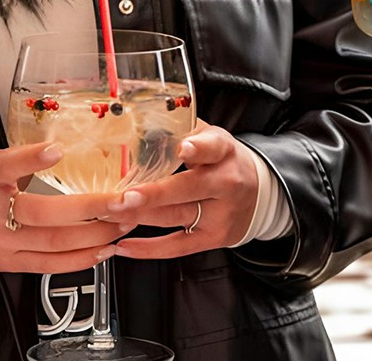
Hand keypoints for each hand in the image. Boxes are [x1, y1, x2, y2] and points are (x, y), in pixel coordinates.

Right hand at [0, 143, 140, 273]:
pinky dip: (81, 259)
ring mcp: (1, 242)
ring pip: (54, 242)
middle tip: (124, 200)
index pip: (7, 166)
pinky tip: (103, 249)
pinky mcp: (8, 264)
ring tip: (122, 222)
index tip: (56, 151)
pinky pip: (49, 265)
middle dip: (93, 208)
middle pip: (45, 213)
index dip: (32, 159)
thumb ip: (25, 159)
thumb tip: (69, 148)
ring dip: (96, 234)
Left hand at [110, 122, 259, 258]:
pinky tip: (124, 245)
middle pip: (189, 188)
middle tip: (126, 196)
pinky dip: (148, 248)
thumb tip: (142, 122)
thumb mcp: (213, 139)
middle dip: (155, 193)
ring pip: (176, 216)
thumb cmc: (225, 162)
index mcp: (224, 152)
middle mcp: (225, 184)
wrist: (258, 195)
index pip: (212, 148)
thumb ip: (183, 130)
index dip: (197, 148)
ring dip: (141, 216)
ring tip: (112, 213)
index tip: (181, 148)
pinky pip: (177, 247)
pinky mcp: (212, 238)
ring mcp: (219, 215)